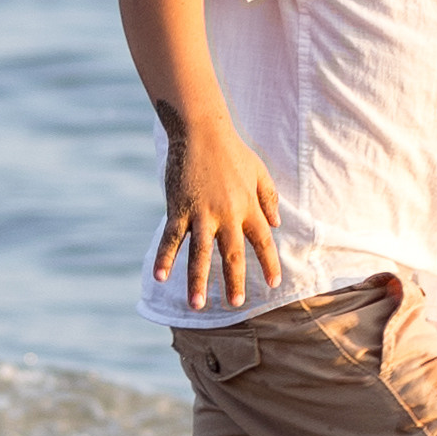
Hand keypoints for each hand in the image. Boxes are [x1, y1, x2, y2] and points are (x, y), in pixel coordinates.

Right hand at [152, 100, 281, 309]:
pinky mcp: (178, 208)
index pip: (263, 241)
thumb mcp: (259, 171)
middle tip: (235, 304)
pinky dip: (165, 257)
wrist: (200, 130)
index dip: (269, 263)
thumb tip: (277, 224)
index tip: (273, 284)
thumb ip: (269, 198)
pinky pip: (171, 238)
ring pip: (200, 253)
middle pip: (232, 254)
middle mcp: (227, 214)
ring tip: (197, 305)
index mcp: (248, 206)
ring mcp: (201, 213)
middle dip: (234, 281)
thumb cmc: (231, 150)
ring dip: (198, 281)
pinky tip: (159, 277)